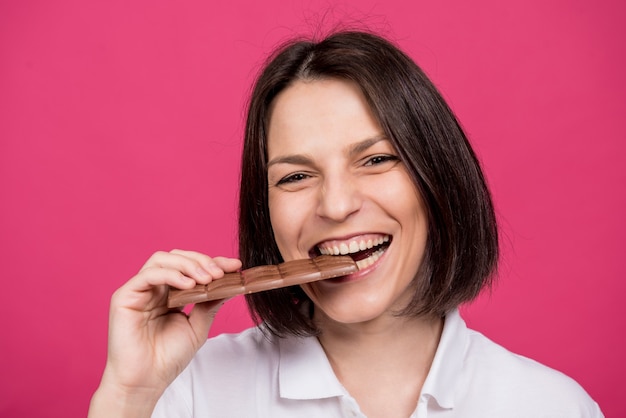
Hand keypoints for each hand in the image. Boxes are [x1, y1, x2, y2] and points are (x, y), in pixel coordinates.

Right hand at [89, 250, 241, 416]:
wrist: (145, 382)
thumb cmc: (167, 358)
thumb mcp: (198, 326)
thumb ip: (210, 303)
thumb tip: (231, 284)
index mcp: (169, 294)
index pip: (191, 268)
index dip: (213, 262)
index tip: (235, 267)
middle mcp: (153, 288)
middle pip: (176, 257)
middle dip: (201, 261)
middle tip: (219, 273)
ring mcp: (138, 290)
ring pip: (162, 260)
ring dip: (188, 265)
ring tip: (206, 279)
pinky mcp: (124, 296)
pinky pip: (149, 274)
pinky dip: (171, 275)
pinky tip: (188, 285)